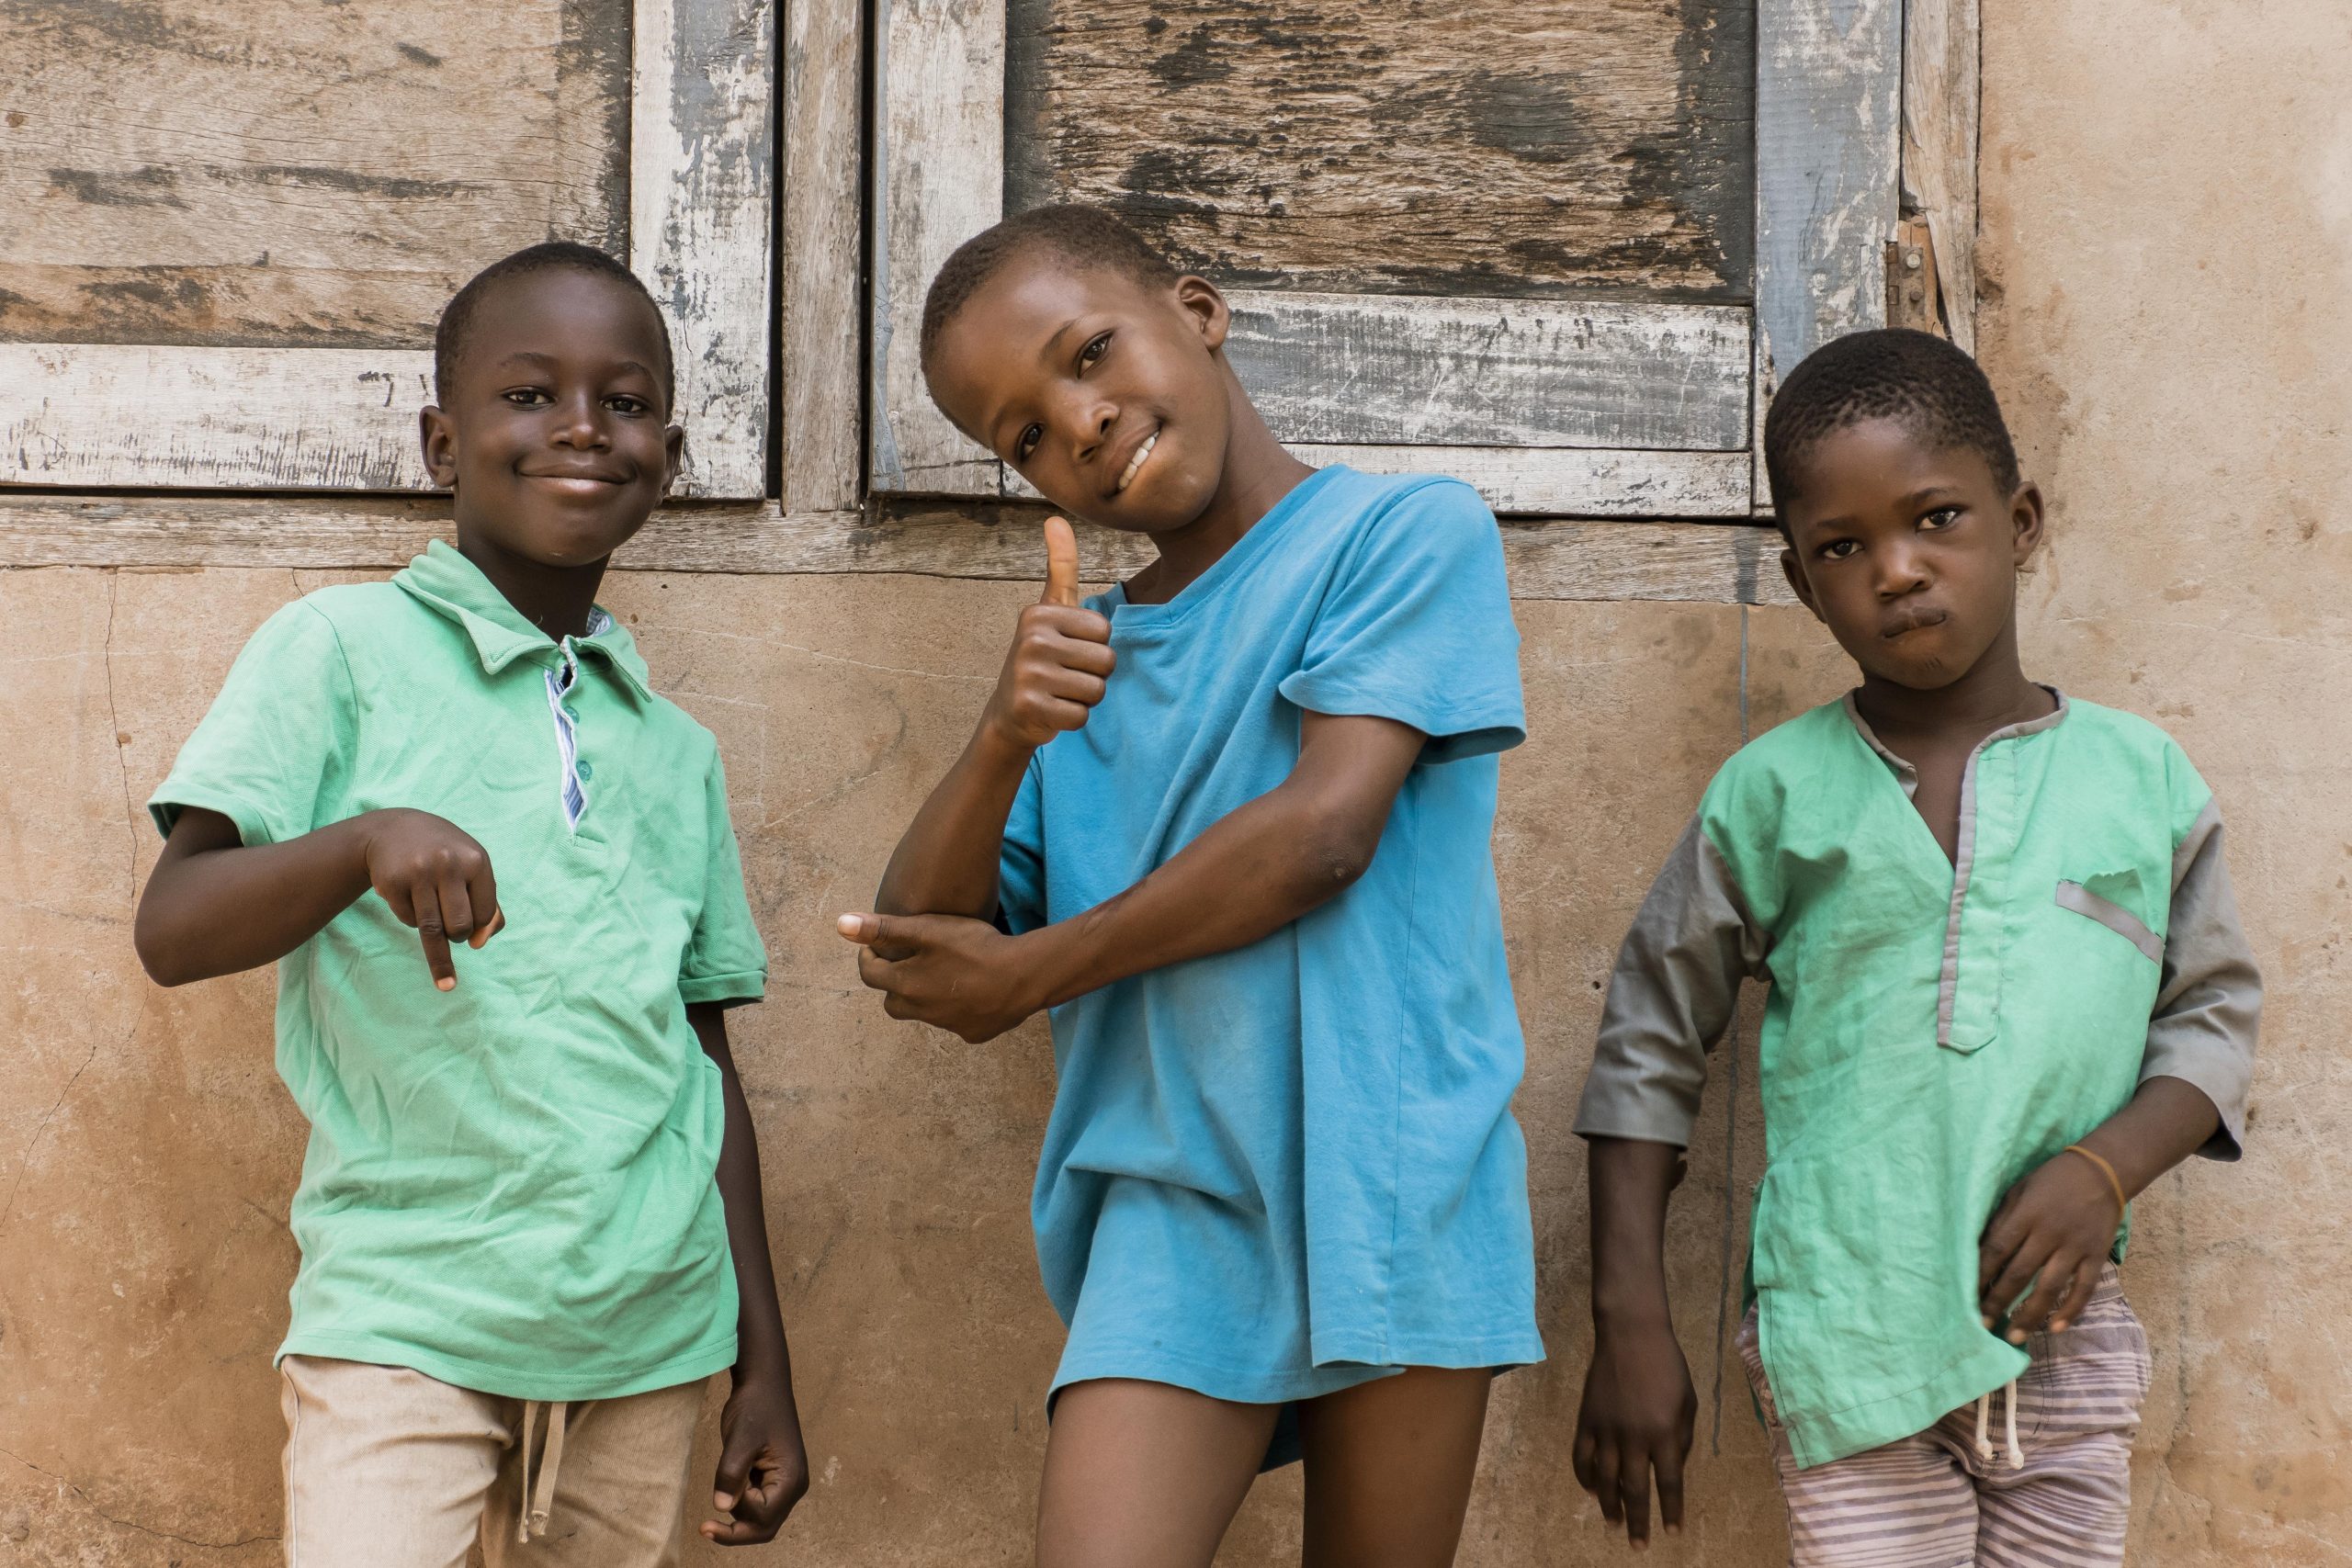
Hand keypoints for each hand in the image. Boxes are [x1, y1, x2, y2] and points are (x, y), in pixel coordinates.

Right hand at [356, 809, 502, 989]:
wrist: (394, 829)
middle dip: (457, 936)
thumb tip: (480, 944)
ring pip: (432, 930)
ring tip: (445, 972)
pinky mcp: (391, 883)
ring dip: (437, 944)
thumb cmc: (445, 856)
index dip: (479, 927)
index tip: (472, 925)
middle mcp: (447, 864)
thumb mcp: (474, 869)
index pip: (484, 915)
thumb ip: (489, 908)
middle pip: (459, 927)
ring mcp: (417, 873)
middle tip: (453, 930)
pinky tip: (409, 902)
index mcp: (476, 860)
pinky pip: (408, 920)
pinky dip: (411, 920)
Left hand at [702, 1360, 808, 1545]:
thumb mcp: (740, 1439)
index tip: (724, 1486)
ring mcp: (786, 1484)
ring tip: (711, 1516)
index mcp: (791, 1479)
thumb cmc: (755, 1407)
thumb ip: (731, 1474)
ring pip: (762, 1520)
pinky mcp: (775, 1479)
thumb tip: (722, 1507)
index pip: (763, 1516)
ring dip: (738, 1521)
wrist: (763, 1384)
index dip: (739, 1509)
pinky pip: (759, 1506)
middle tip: (704, 1528)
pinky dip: (741, 1509)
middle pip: (765, 1528)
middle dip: (736, 1533)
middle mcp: (793, 1487)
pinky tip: (725, 1498)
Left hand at [837, 911, 1047, 1042]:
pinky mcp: (972, 1034)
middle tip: (906, 963)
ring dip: (924, 995)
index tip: (875, 945)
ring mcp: (947, 1026)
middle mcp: (921, 1011)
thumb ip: (885, 928)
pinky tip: (971, 990)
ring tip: (941, 972)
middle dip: (893, 983)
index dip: (868, 956)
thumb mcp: (927, 930)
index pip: (870, 974)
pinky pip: (954, 1022)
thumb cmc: (975, 948)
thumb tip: (841, 924)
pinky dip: (954, 1008)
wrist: (1023, 977)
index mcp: (905, 985)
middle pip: (893, 1001)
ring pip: (923, 1012)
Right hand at [981, 516, 1115, 750]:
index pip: (1105, 632)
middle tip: (1065, 676)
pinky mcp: (1030, 707)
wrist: (1009, 712)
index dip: (1096, 647)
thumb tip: (1056, 518)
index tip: (1070, 651)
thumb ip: (1060, 567)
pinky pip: (1082, 716)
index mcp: (1040, 613)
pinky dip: (1073, 719)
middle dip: (1093, 675)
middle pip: (1106, 662)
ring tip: (1060, 693)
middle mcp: (1031, 640)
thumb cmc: (1040, 657)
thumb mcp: (1050, 610)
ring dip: (1085, 698)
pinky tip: (1052, 711)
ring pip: (1097, 691)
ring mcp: (1028, 674)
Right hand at [1572, 1320, 1694, 1547]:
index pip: (1669, 1483)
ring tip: (1614, 1524)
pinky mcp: (1586, 1420)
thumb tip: (1670, 1466)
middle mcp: (1634, 1437)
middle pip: (1635, 1489)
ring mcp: (1606, 1430)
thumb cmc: (1668, 1366)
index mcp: (1665, 1433)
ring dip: (1609, 1505)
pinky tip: (1590, 1489)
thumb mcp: (1688, 1402)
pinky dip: (1584, 1477)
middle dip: (1639, 1520)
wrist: (1631, 1335)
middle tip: (1639, 1546)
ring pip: (1604, 1479)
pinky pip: (1581, 1457)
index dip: (1671, 1510)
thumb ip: (1681, 1437)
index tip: (1672, 1531)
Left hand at [1978, 1148, 2120, 1340]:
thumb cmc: (2051, 1180)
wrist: (2102, 1170)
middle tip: (1982, 1325)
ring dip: (2031, 1314)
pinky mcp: (2096, 1255)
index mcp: (2026, 1214)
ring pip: (2050, 1286)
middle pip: (2019, 1273)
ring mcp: (2075, 1246)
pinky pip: (2084, 1288)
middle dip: (1998, 1300)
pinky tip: (2055, 1328)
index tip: (1965, 1295)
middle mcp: (2049, 1233)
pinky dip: (2071, 1310)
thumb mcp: (2018, 1190)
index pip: (1997, 1249)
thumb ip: (2001, 1219)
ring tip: (2014, 1336)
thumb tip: (1978, 1250)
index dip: (1980, 1274)